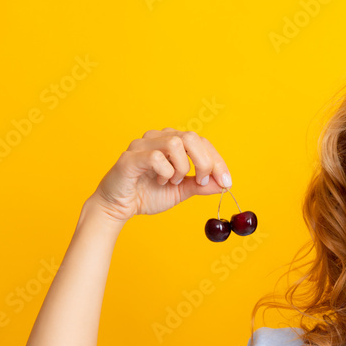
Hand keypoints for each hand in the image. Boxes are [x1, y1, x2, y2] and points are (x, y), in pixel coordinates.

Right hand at [88, 128, 233, 223]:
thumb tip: (225, 184)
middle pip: (191, 137)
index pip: (201, 142)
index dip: (217, 161)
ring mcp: (143, 145)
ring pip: (175, 143)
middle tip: (202, 182)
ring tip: (173, 182)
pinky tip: (160, 181)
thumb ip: (201, 185)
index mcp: (172, 142)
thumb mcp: (181, 191)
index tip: (226, 182)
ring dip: (182, 168)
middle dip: (205, 162)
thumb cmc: (147, 194)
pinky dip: (166, 172)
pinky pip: (156, 157)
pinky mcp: (131, 157)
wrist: (118, 207)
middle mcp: (158, 138)